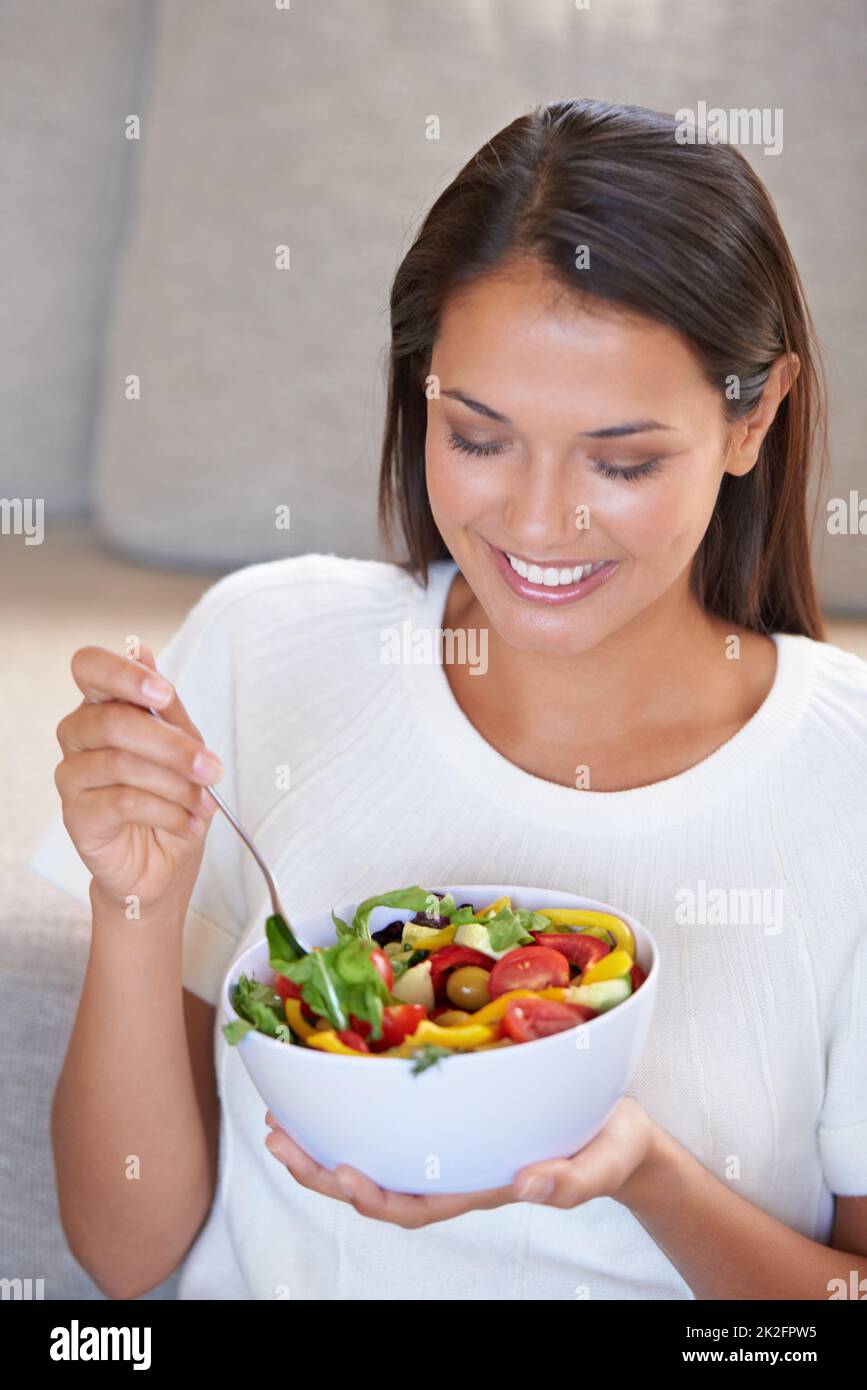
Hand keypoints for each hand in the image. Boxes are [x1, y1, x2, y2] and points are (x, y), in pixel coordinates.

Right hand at [54, 642, 222, 910]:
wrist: (164, 862)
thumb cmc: (171, 796)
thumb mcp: (184, 745)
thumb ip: (165, 705)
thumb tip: (143, 650)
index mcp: (104, 704)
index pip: (90, 667)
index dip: (123, 674)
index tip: (163, 693)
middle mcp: (79, 734)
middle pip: (114, 721)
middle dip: (173, 746)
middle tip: (211, 768)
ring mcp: (72, 774)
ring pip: (123, 764)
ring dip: (177, 785)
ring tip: (204, 805)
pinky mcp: (76, 815)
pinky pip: (123, 802)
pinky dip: (168, 812)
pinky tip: (187, 824)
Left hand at [264, 1096, 661, 1227]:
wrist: (618, 1129)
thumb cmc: (608, 1148)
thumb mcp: (600, 1165)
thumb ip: (570, 1181)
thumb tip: (528, 1185)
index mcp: (481, 1185)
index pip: (416, 1204)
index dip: (373, 1195)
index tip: (340, 1172)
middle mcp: (454, 1166)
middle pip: (378, 1182)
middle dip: (322, 1170)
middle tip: (278, 1140)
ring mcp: (449, 1142)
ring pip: (377, 1152)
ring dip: (324, 1140)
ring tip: (282, 1120)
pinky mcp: (451, 1112)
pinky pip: (395, 1120)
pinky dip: (357, 1108)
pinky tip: (332, 1087)